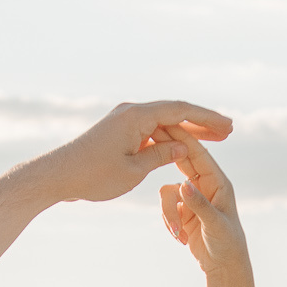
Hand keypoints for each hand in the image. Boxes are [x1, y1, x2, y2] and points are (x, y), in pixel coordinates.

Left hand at [29, 100, 231, 203]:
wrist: (58, 176)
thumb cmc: (93, 175)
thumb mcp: (133, 170)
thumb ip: (161, 155)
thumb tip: (184, 146)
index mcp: (137, 116)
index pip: (180, 111)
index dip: (207, 119)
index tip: (228, 127)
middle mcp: (131, 111)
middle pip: (175, 112)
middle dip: (202, 122)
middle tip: (228, 131)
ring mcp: (124, 119)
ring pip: (164, 121)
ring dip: (187, 130)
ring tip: (214, 138)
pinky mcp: (119, 130)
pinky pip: (151, 129)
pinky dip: (170, 136)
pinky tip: (184, 145)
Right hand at [158, 126, 247, 274]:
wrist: (223, 266)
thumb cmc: (227, 244)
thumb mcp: (214, 225)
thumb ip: (198, 205)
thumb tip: (182, 185)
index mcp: (218, 182)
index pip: (197, 154)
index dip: (181, 138)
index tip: (165, 122)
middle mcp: (205, 185)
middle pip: (180, 162)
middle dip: (166, 156)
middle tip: (147, 142)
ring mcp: (191, 198)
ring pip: (167, 193)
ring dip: (167, 213)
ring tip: (176, 234)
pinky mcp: (182, 212)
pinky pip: (165, 208)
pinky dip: (168, 222)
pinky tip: (179, 239)